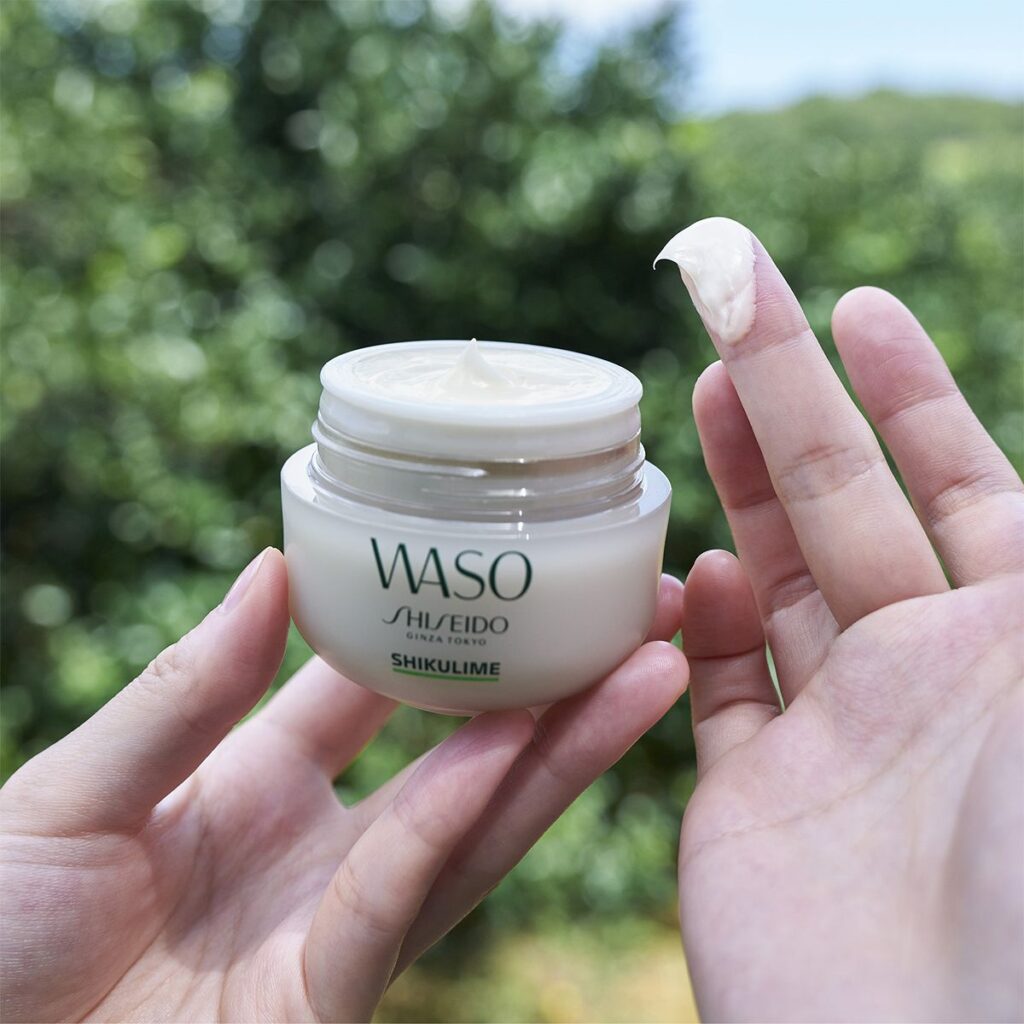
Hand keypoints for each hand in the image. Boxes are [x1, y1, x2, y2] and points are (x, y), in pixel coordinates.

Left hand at [0, 553, 684, 1022]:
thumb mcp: (73, 789)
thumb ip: (185, 690)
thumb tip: (275, 566)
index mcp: (258, 784)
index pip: (375, 688)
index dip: (443, 630)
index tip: (507, 569)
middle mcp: (319, 847)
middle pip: (462, 755)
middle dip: (554, 686)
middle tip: (633, 610)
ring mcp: (334, 922)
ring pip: (474, 821)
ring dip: (564, 745)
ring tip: (648, 663)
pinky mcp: (328, 997)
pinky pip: (404, 887)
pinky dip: (459, 810)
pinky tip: (524, 740)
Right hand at [674, 232, 1022, 1020]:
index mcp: (1016, 645)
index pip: (962, 482)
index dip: (908, 391)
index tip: (853, 303)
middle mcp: (928, 680)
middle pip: (845, 506)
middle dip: (790, 395)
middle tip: (733, 296)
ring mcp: (837, 738)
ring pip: (775, 581)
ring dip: (741, 484)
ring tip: (698, 387)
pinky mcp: (754, 801)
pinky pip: (719, 691)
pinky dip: (702, 625)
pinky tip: (699, 570)